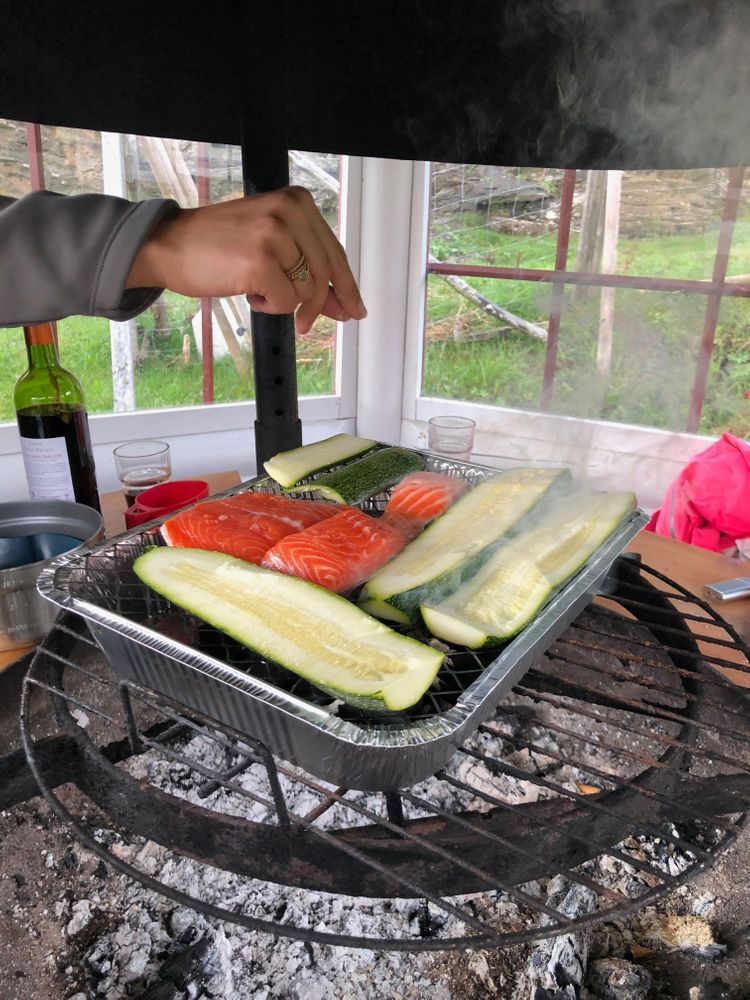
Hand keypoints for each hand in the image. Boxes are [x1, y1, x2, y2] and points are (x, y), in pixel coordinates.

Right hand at [126, 186, 366, 333]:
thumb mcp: (270, 242)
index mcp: (296, 201)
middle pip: (326, 274)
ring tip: (257, 290)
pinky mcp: (260, 262)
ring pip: (307, 291)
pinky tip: (249, 294)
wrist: (170, 245)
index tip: (354, 309)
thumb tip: (344, 304)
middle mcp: (289, 211)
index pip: (334, 251)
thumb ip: (306, 265)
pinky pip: (285, 303)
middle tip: (308, 325)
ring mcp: (274, 235)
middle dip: (321, 306)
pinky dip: (269, 307)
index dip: (346, 286)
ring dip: (284, 302)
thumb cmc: (217, 246)